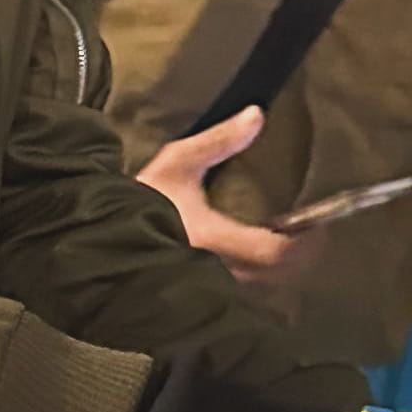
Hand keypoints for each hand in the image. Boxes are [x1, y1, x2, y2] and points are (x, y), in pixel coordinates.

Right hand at [141, 106, 305, 290]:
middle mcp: (211, 271)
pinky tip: (257, 262)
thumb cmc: (137, 198)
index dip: (302, 243)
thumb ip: (219, 141)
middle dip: (298, 258)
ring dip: (280, 271)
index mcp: (210, 238)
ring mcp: (203, 288)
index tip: (316, 225)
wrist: (95, 234)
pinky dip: (259, 281)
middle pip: (275, 278)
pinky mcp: (196, 296)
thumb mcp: (176, 163)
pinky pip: (240, 297)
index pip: (271, 252)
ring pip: (260, 290)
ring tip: (286, 246)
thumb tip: (258, 115)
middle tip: (309, 236)